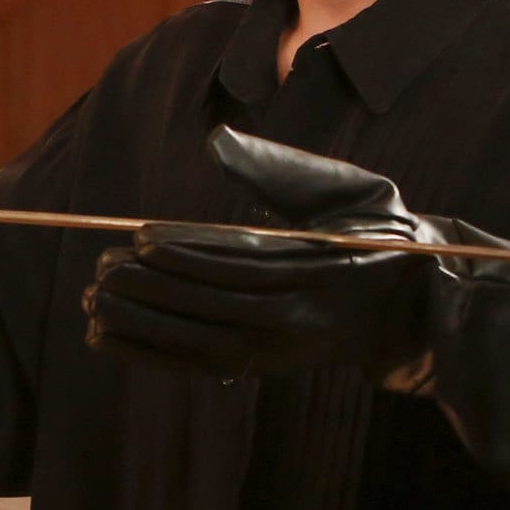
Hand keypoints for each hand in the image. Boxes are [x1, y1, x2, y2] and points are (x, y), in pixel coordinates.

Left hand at [84, 127, 440, 380]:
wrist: (415, 302)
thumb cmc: (377, 232)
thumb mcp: (347, 189)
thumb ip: (280, 170)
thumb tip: (219, 142)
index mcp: (320, 268)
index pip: (243, 262)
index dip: (190, 253)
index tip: (140, 238)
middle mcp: (299, 316)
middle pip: (214, 304)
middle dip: (153, 288)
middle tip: (102, 268)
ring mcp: (280, 348)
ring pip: (201, 338)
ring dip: (142, 322)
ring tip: (94, 300)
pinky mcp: (265, 367)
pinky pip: (199, 364)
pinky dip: (149, 354)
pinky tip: (106, 338)